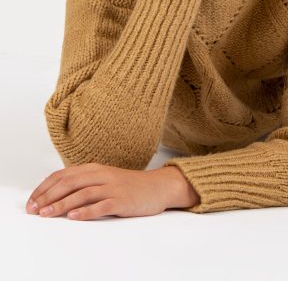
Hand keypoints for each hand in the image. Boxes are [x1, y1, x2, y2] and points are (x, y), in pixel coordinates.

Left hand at [25, 163, 181, 220]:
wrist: (157, 186)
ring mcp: (112, 187)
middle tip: (33, 209)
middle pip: (70, 182)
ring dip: (62, 204)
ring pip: (83, 193)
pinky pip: (102, 205)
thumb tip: (56, 196)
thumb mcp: (104, 179)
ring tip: (47, 214)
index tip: (31, 200)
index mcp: (94, 168)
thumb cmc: (128, 186)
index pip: (63, 175)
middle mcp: (102, 175)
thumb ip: (83, 183)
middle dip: (48, 196)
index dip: (44, 187)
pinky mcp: (122, 200)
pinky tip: (74, 217)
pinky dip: (86, 211)